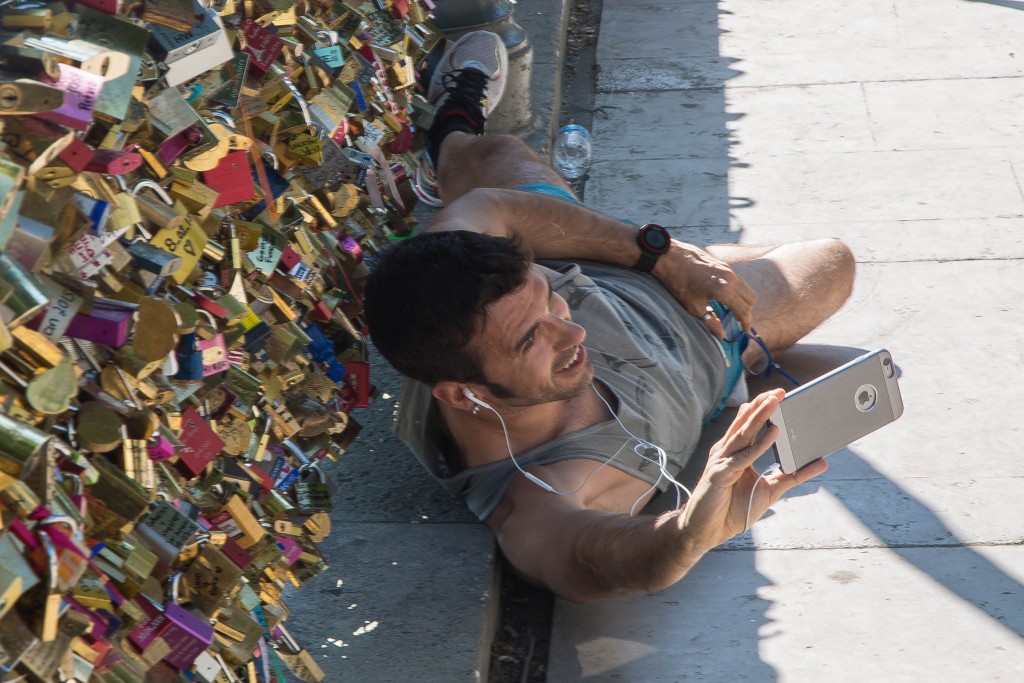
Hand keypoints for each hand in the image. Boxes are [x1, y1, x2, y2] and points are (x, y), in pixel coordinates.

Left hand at [652, 240, 756, 337]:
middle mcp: (731, 278)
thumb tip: (721, 335)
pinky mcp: (724, 264)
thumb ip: (710, 322)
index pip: (743, 309)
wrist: (670, 258)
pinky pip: (738, 280)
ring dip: (744, 300)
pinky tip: (727, 296)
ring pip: (746, 287)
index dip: (746, 322)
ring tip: (735, 310)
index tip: (745, 330)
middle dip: (747, 311)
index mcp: (724, 291)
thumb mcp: (693, 307)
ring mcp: (728, 269)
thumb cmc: (679, 283)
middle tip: (740, 321)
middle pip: (750, 298)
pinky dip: (738, 290)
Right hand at [680, 390, 827, 551]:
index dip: (762, 409)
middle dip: (762, 406)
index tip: (779, 395)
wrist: (707, 531)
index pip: (749, 425)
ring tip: (775, 402)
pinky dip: (759, 445)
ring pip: (743, 434)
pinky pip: (743, 457)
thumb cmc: (732, 509)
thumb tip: (822, 462)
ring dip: (759, 417)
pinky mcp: (719, 475)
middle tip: (780, 391)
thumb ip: (793, 475)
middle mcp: (726, 452)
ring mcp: (721, 462)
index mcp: (735, 452)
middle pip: (745, 424)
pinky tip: (773, 433)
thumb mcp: (770, 490)